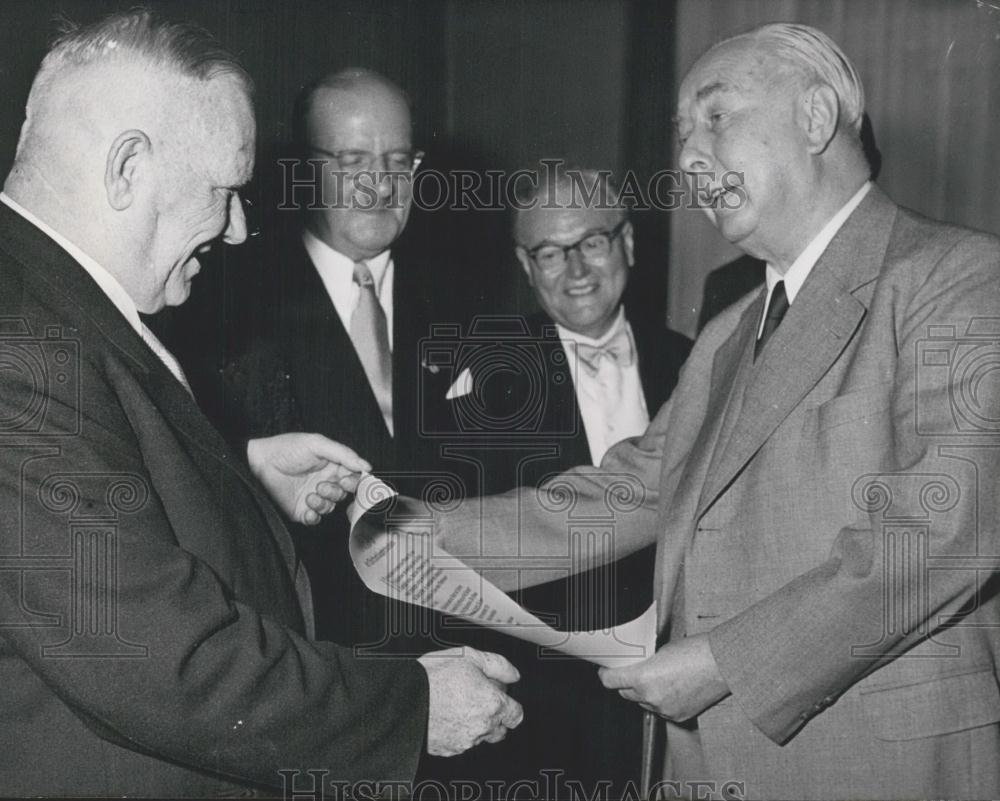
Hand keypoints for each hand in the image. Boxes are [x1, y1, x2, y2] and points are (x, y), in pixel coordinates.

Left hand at [246, 433, 371, 524]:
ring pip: (331, 507)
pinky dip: (314, 516)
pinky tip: (307, 507)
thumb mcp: (317, 444)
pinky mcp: (300, 510)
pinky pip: (315, 519)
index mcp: (332, 466)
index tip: (347, 480)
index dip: (354, 482)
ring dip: (323, 503)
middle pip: (344, 494)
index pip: (353, 477)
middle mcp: (325, 481)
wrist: (258, 462)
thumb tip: (366, 466)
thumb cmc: (286, 448)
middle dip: (336, 492)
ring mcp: (313, 497)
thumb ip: (343, 454)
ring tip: (310, 495)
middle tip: (322, 485)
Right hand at [418, 647, 522, 756]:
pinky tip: (445, 715)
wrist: (403, 699)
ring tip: (456, 704)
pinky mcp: (448, 749)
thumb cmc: (432, 677)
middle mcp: (482, 727)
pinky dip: (457, 732)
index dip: (509, 704)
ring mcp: (465, 741)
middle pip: (499, 729)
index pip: (516, 715)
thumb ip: (498, 666)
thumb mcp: (469, 656)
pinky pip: (460, 743)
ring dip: (474, 724)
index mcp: (492, 704)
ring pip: (480, 736)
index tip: (500, 697)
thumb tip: (513, 675)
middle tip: (475, 698)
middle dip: (493, 716)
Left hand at [598, 633, 729, 720]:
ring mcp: (664, 709)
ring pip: (642, 703)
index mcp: (642, 677)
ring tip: (656, 679)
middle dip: (625, 683)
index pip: (611, 681)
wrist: (722, 664)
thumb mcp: (660, 651)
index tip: (606, 670)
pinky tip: (670, 688)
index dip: (606, 674)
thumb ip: (644, 662)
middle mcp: (650, 697)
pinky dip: (660, 701)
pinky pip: (660, 710)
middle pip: (625, 694)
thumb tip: (634, 666)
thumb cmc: (695, 651)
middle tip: (631, 672)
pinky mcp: (677, 716)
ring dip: (643, 693)